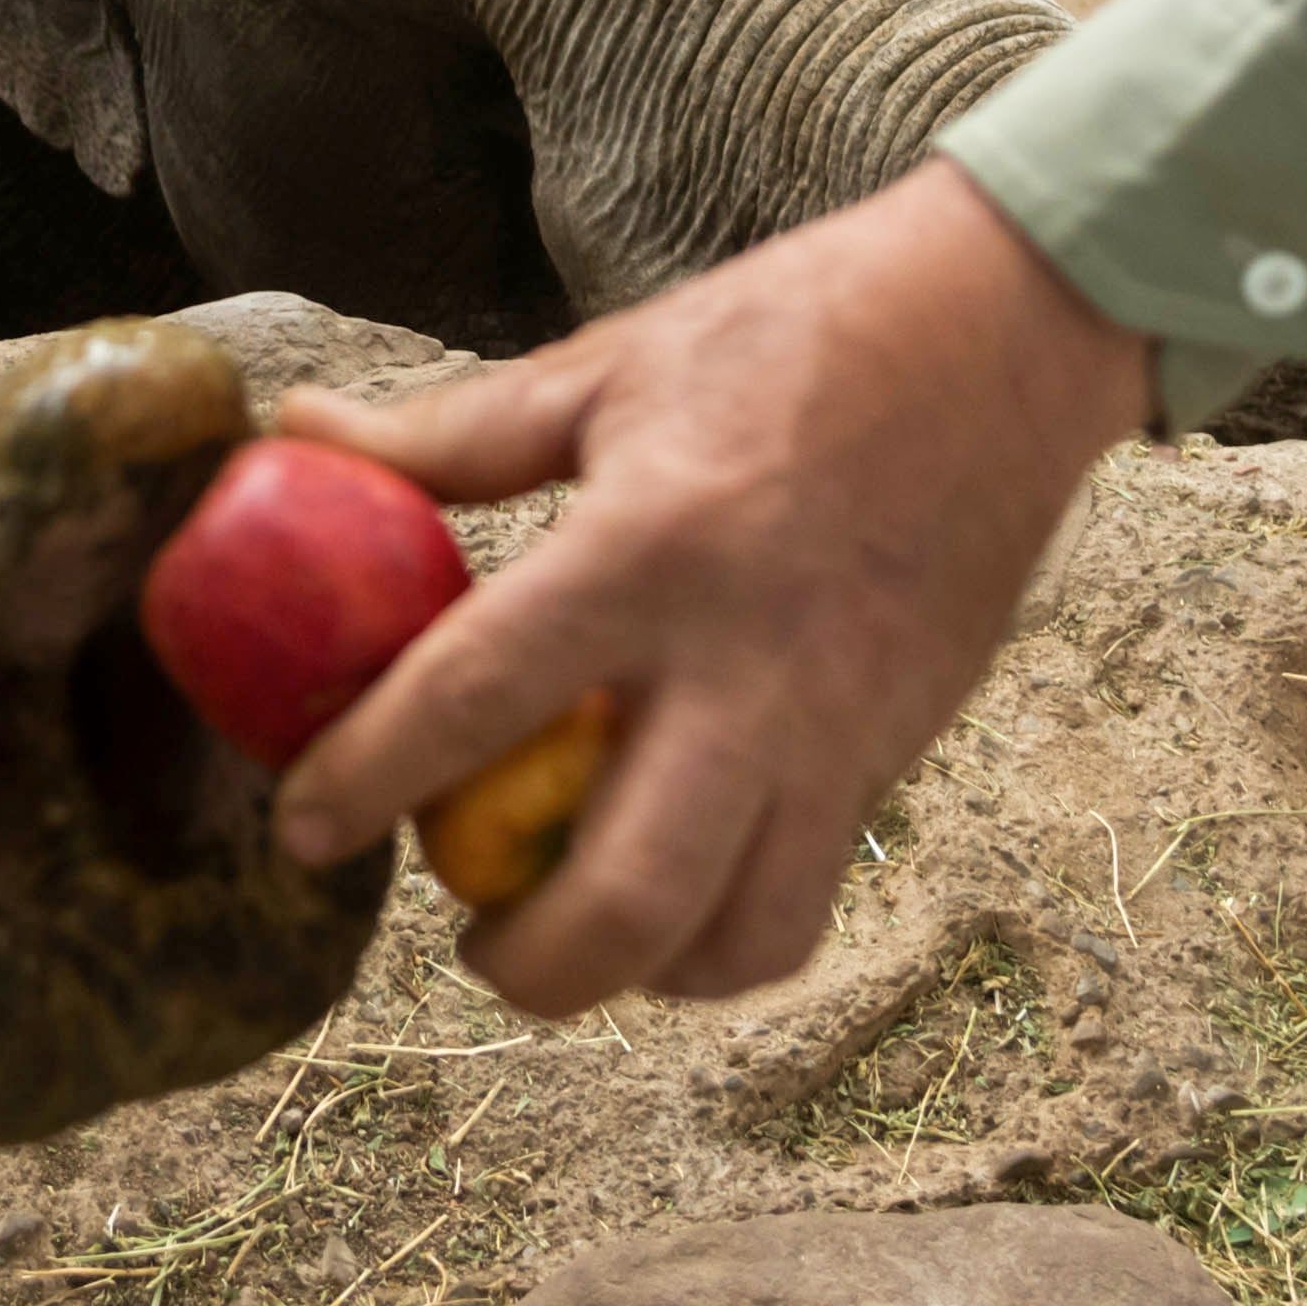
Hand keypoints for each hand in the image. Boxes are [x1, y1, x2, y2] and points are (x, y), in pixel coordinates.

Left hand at [268, 160, 1151, 1014]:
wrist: (1004, 334)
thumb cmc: (794, 334)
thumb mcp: (610, 366)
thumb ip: (453, 434)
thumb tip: (302, 437)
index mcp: (648, 552)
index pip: (476, 698)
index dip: (369, 777)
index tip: (303, 827)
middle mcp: (746, 667)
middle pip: (627, 899)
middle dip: (525, 962)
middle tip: (466, 936)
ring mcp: (835, 728)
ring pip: (737, 940)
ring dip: (634, 971)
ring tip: (568, 928)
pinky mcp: (894, 752)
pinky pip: (805, 897)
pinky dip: (724, 934)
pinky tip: (671, 890)